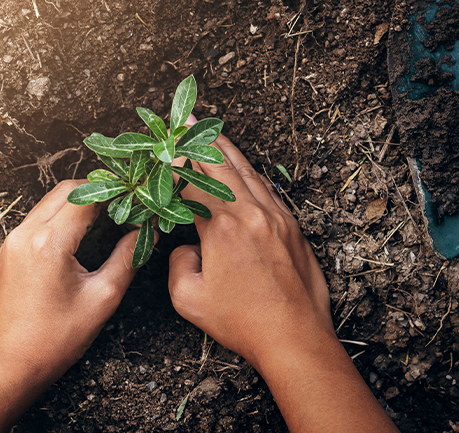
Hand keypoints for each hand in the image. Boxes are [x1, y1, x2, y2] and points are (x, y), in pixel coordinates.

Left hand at [0, 180, 143, 432]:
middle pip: (65, 191)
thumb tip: (147, 232)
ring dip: (78, 204)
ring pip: (49, 203)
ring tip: (107, 217)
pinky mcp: (7, 252)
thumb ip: (128, 259)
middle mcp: (25, 233)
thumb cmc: (57, 339)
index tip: (138, 196)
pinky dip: (60, 217)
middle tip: (125, 204)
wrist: (10, 366)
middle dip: (98, 191)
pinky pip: (37, 220)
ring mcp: (12, 241)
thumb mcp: (102, 298)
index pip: (87, 196)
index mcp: (50, 242)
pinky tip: (81, 234)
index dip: (116, 192)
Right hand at [167, 135, 331, 364]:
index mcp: (223, 227)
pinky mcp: (294, 229)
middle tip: (187, 121)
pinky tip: (244, 171)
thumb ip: (178, 264)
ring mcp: (278, 218)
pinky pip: (268, 191)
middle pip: (223, 165)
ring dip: (228, 152)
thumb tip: (186, 248)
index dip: (175, 164)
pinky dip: (251, 175)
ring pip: (249, 173)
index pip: (193, 182)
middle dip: (201, 141)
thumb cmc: (243, 322)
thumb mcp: (189, 298)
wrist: (295, 337)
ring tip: (212, 134)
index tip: (162, 148)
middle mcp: (253, 213)